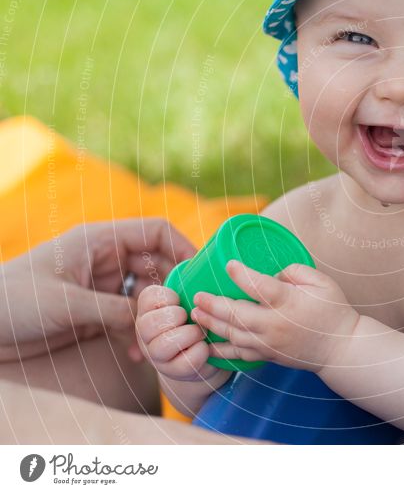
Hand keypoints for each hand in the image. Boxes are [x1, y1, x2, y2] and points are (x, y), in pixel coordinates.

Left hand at [0, 218, 195, 362]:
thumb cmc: (13, 301)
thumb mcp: (66, 305)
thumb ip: (114, 310)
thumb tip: (154, 320)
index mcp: (100, 241)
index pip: (156, 232)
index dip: (183, 247)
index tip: (201, 274)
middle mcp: (107, 259)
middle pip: (158, 264)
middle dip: (174, 289)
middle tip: (186, 316)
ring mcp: (103, 286)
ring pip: (148, 295)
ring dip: (156, 317)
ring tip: (159, 340)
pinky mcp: (96, 312)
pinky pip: (131, 319)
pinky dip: (139, 335)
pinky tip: (137, 354)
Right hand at [135, 285, 222, 382]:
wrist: (203, 355)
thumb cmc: (197, 319)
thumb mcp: (190, 299)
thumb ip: (191, 284)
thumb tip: (209, 261)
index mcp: (148, 310)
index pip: (149, 297)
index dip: (169, 297)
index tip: (180, 302)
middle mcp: (145, 333)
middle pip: (150, 323)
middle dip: (177, 317)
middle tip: (191, 318)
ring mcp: (156, 355)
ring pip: (164, 344)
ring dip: (189, 335)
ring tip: (200, 333)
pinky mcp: (172, 372)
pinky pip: (185, 362)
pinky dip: (200, 352)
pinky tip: (204, 348)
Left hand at [190, 261, 359, 372]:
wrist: (341, 349)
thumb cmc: (333, 311)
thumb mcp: (321, 282)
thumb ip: (295, 271)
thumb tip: (271, 273)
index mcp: (289, 302)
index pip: (261, 287)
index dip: (242, 275)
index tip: (229, 264)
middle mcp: (275, 325)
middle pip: (237, 315)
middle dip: (213, 305)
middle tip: (197, 296)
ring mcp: (269, 343)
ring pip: (233, 335)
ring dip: (212, 324)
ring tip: (196, 314)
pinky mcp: (267, 356)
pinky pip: (238, 355)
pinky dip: (220, 350)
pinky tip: (207, 343)